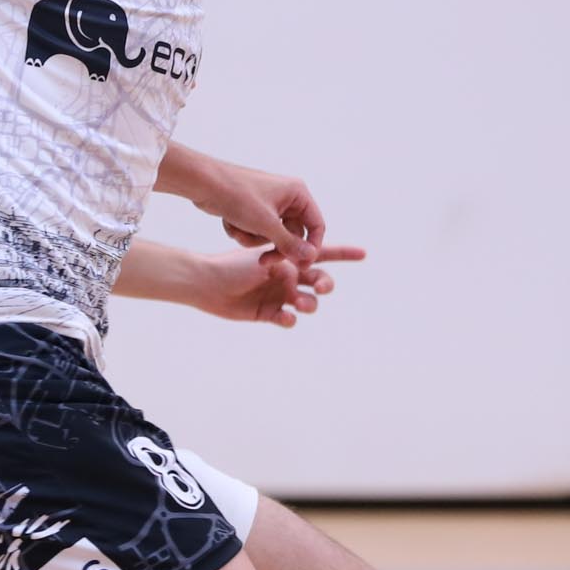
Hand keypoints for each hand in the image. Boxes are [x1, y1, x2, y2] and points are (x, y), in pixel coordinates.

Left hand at [185, 159, 326, 264]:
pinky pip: (257, 232)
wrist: (203, 183)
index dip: (311, 247)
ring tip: (238, 229)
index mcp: (298, 193)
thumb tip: (310, 256)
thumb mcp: (265, 224)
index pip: (317, 225)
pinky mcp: (254, 211)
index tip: (302, 266)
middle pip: (294, 235)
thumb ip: (289, 243)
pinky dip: (244, 233)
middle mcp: (287, 197)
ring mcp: (270, 204)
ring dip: (254, 239)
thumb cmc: (237, 196)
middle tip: (264, 262)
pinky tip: (230, 222)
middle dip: (275, 247)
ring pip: (273, 237)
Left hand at [196, 243, 364, 326]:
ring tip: (299, 304)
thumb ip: (289, 254)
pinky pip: (287, 319)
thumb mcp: (264, 255)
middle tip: (321, 289)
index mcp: (288, 253)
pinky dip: (290, 319)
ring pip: (307, 301)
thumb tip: (315, 255)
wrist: (204, 282)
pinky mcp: (268, 312)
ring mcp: (279, 293)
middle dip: (326, 284)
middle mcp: (288, 272)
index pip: (323, 251)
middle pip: (319, 279)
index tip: (365, 254)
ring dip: (309, 304)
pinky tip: (285, 317)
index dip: (346, 253)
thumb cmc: (230, 261)